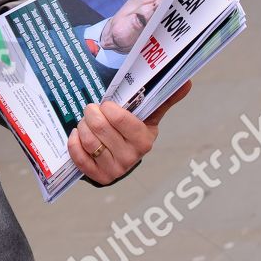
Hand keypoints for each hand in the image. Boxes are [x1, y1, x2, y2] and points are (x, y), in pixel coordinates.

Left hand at [68, 82, 191, 183]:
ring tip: (86, 121)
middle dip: (92, 114)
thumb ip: (163, 99)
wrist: (122, 156)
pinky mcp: (99, 177)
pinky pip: (79, 157)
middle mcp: (131, 157)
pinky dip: (74, 142)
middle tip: (92, 109)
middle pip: (100, 128)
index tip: (106, 104)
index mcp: (144, 140)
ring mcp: (115, 170)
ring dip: (82, 126)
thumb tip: (187, 83)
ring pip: (88, 141)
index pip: (121, 119)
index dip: (109, 108)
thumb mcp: (148, 115)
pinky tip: (78, 134)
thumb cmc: (132, 131)